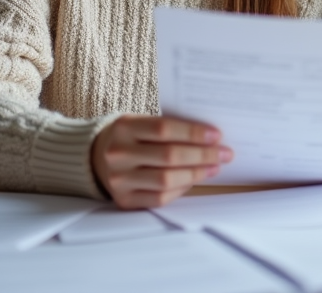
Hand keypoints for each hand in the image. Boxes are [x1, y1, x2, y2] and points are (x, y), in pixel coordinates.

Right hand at [91, 114, 231, 208]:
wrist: (96, 157)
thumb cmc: (131, 136)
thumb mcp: (142, 122)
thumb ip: (170, 126)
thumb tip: (210, 137)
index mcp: (124, 127)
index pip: (164, 129)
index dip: (193, 133)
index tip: (216, 135)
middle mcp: (118, 154)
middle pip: (169, 156)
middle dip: (203, 155)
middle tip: (224, 153)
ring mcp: (119, 180)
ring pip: (166, 180)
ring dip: (197, 174)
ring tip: (214, 167)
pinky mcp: (124, 200)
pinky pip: (160, 198)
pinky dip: (182, 189)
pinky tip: (195, 180)